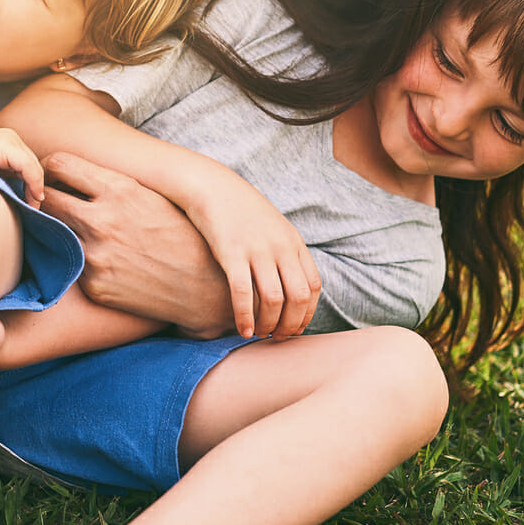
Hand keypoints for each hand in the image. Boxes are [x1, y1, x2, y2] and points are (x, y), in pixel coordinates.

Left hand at [41, 153, 237, 338]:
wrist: (205, 287)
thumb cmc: (181, 235)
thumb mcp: (150, 196)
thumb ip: (109, 184)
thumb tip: (70, 172)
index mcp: (118, 190)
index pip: (57, 164)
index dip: (50, 169)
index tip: (53, 177)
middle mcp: (101, 221)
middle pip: (45, 199)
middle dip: (43, 198)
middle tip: (49, 203)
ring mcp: (95, 256)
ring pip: (52, 234)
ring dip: (57, 231)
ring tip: (75, 232)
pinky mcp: (94, 286)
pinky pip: (70, 266)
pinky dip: (76, 261)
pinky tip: (99, 262)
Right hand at [184, 187, 320, 339]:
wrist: (211, 186)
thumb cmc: (240, 210)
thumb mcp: (273, 228)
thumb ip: (285, 253)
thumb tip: (289, 285)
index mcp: (293, 242)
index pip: (312, 287)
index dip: (306, 313)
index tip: (294, 328)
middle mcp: (280, 247)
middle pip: (297, 298)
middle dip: (289, 325)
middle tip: (277, 338)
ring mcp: (257, 250)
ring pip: (273, 300)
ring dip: (268, 325)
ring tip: (259, 335)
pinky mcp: (231, 253)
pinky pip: (243, 293)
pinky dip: (245, 317)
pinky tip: (242, 329)